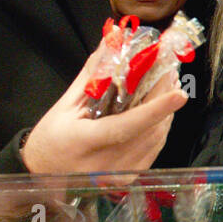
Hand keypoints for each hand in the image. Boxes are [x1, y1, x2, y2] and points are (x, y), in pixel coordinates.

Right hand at [21, 41, 187, 177]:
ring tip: (169, 83)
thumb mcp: (64, 106)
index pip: (125, 127)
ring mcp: (119, 175)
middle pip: (147, 131)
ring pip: (155, 140)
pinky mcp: (128, 179)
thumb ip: (92, 75)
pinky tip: (160, 109)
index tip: (179, 94)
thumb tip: (113, 42)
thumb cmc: (50, 139)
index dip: (155, 110)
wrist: (43, 178)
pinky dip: (159, 126)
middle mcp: (105, 165)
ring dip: (166, 111)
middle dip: (164, 99)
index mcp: (84, 143)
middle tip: (171, 69)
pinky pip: (152, 150)